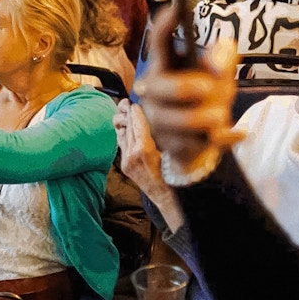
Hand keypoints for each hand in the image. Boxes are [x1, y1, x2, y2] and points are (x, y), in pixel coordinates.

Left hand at [115, 98, 186, 231]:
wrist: (167, 198)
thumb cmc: (177, 175)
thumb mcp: (174, 151)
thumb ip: (163, 134)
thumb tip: (157, 115)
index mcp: (145, 150)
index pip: (137, 123)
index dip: (137, 110)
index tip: (138, 101)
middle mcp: (132, 154)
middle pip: (128, 126)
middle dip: (128, 113)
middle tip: (128, 101)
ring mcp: (126, 161)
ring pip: (122, 134)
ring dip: (123, 120)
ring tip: (124, 108)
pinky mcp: (124, 165)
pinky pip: (121, 143)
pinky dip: (122, 132)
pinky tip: (125, 124)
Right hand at [135, 5, 242, 171]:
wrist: (200, 140)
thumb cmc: (205, 97)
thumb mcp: (219, 74)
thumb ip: (223, 59)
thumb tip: (227, 47)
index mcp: (164, 67)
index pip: (158, 44)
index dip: (164, 26)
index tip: (176, 8)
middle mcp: (154, 92)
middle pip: (160, 87)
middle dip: (184, 87)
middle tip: (208, 87)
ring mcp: (160, 120)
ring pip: (177, 120)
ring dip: (204, 117)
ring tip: (222, 115)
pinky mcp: (172, 145)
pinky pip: (196, 143)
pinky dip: (222, 138)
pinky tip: (238, 135)